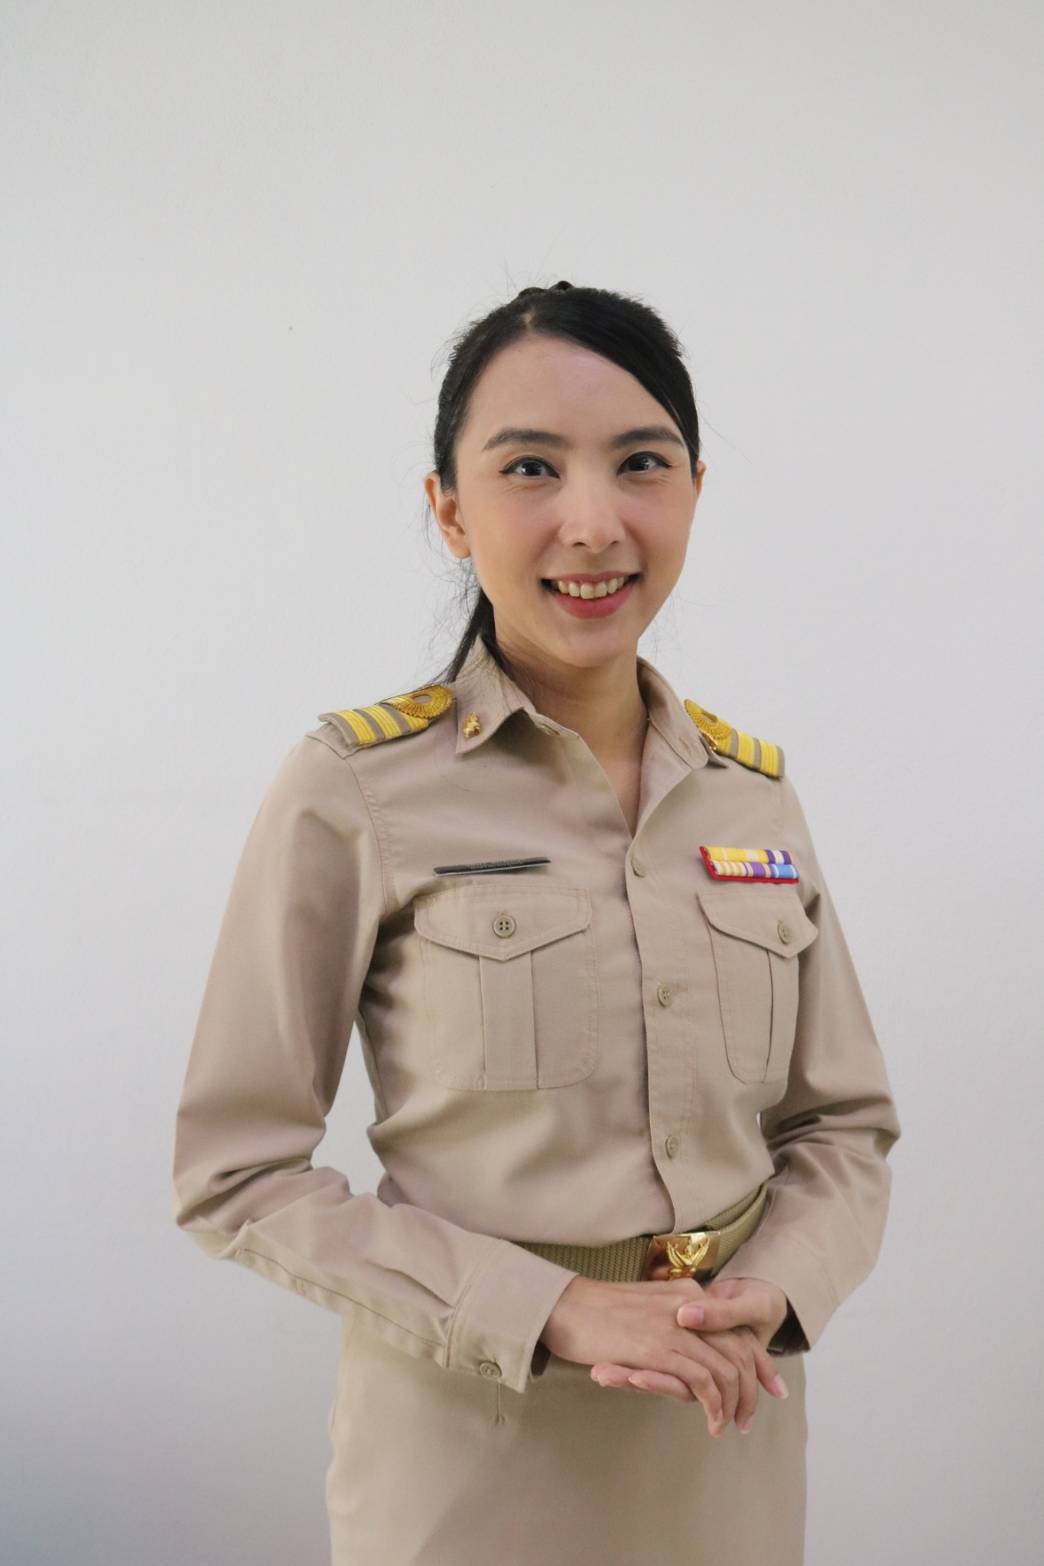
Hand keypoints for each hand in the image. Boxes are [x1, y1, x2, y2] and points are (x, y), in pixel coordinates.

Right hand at [590, 1277, 791, 1431]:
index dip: (759, 1360)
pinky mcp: (658, 1348)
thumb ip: (671, 1321)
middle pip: (740, 1349)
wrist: (564, 1305)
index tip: (772, 1386)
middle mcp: (688, 1306)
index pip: (737, 1327)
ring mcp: (674, 1326)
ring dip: (734, 1404)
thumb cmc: (597, 1311)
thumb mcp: (645, 1308)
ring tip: (729, 1426)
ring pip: (726, 1368)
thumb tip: (691, 1346)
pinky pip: (701, 1380)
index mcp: (686, 1294)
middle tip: (751, 1418)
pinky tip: (712, 1422)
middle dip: (753, 1388)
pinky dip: (713, 1405)